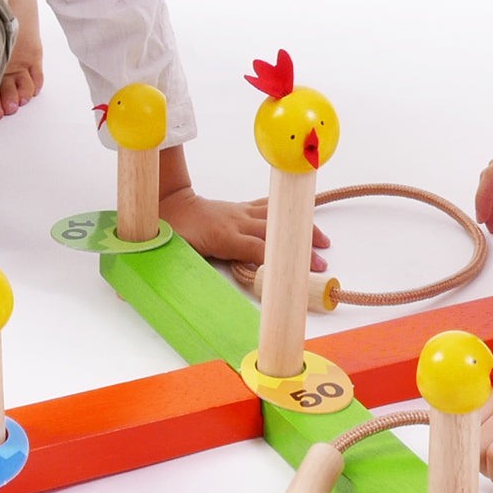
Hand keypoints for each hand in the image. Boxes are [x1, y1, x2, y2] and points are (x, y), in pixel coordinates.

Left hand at [158, 186, 329, 270]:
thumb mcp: (177, 253)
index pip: (256, 249)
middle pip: (274, 233)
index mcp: (223, 236)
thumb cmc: (172, 230)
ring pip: (277, 217)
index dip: (275, 261)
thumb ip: (184, 269)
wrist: (169, 201)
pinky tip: (303, 215)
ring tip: (323, 242)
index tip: (292, 274)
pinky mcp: (242, 208)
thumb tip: (175, 291)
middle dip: (299, 247)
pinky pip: (268, 207)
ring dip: (301, 228)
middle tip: (320, 264)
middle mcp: (237, 222)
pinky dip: (288, 210)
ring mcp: (241, 212)